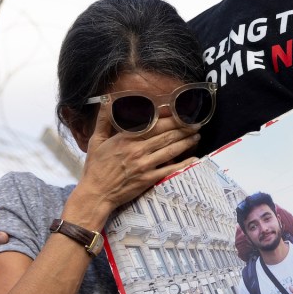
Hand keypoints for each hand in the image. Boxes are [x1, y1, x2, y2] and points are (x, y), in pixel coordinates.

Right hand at [66, 98, 201, 223]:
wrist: (96, 193)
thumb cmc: (95, 167)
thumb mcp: (96, 140)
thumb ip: (104, 119)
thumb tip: (106, 100)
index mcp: (126, 138)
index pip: (153, 123)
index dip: (169, 117)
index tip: (180, 112)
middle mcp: (137, 150)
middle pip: (166, 135)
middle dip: (183, 128)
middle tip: (195, 123)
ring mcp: (144, 165)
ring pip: (170, 150)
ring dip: (186, 142)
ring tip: (196, 136)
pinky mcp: (148, 179)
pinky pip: (170, 170)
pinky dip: (183, 164)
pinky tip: (194, 159)